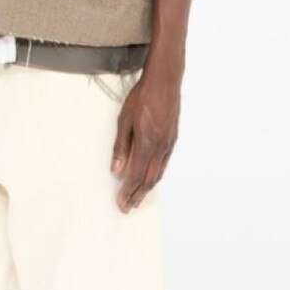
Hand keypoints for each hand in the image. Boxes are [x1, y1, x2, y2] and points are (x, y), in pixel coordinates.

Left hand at [110, 70, 179, 211]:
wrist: (165, 81)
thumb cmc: (143, 97)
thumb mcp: (124, 120)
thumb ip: (121, 147)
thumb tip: (116, 169)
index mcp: (147, 144)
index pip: (136, 175)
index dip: (127, 191)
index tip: (120, 203)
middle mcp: (160, 148)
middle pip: (149, 180)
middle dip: (137, 196)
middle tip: (128, 208)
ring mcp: (169, 144)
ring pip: (158, 174)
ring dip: (147, 188)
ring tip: (138, 198)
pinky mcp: (172, 139)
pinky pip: (164, 164)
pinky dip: (156, 176)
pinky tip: (151, 179)